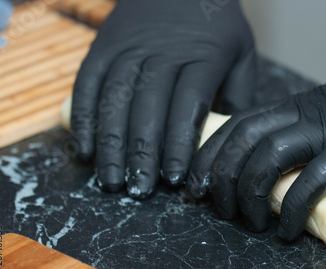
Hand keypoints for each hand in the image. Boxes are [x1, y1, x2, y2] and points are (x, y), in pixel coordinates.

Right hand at [71, 0, 255, 198]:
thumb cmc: (215, 22)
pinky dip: (83, 117)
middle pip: (148, 107)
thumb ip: (238, 94)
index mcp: (201, 56)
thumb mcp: (241, 50)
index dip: (178, 144)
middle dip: (142, 153)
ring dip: (110, 144)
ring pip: (115, 99)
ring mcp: (128, 47)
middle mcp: (162, 52)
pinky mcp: (103, 45)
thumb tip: (228, 139)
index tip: (174, 177)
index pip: (188, 106)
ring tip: (111, 180)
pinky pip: (88, 83)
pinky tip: (84, 149)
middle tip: (140, 190)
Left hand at [187, 55, 325, 241]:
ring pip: (268, 158)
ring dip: (250, 196)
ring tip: (251, 224)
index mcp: (295, 106)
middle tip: (216, 208)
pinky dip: (291, 212)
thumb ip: (301, 130)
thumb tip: (272, 161)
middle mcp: (305, 116)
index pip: (237, 125)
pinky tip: (285, 233)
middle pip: (243, 142)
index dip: (208, 154)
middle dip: (219, 177)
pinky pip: (311, 183)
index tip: (194, 183)